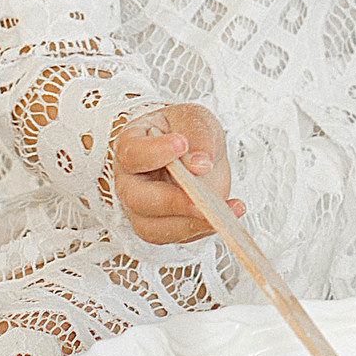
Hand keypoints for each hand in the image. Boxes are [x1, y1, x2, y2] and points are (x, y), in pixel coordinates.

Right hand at [112, 103, 239, 243]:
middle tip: (201, 200)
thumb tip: (201, 164)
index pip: (133, 154)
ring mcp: (141, 208)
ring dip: (188, 224)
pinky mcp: (162, 225)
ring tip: (221, 215)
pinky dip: (201, 230)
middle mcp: (129, 181)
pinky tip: (226, 217)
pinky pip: (175, 236)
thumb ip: (198, 136)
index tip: (181, 144)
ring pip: (152, 227)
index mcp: (131, 146)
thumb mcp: (195, 119)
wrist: (194, 149)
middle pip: (138, 198)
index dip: (154, 152)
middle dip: (171, 201)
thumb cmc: (186, 131)